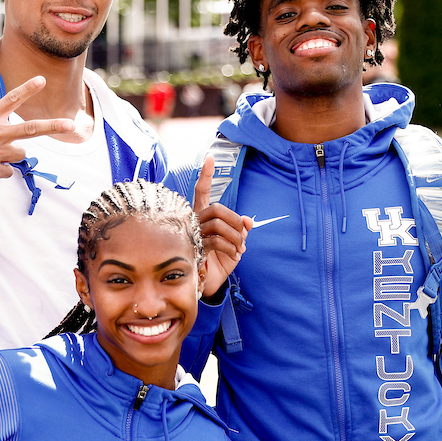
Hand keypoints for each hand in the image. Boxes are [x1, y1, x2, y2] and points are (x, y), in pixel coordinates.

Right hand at [0, 76, 74, 187]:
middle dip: (53, 126)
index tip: (42, 80)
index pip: (10, 100)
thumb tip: (11, 134)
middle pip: (30, 129)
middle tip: (71, 125)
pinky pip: (8, 171)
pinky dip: (0, 170)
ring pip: (21, 153)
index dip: (27, 89)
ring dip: (12, 155)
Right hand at [193, 155, 252, 297]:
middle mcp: (194, 221)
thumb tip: (249, 221)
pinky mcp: (195, 248)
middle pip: (216, 208)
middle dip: (235, 220)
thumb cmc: (220, 260)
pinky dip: (231, 247)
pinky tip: (235, 255)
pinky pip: (217, 240)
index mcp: (203, 216)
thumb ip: (241, 229)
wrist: (210, 283)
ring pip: (218, 223)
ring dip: (235, 237)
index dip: (205, 175)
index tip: (210, 157)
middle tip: (244, 234)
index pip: (201, 191)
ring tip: (240, 249)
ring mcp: (193, 235)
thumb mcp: (236, 242)